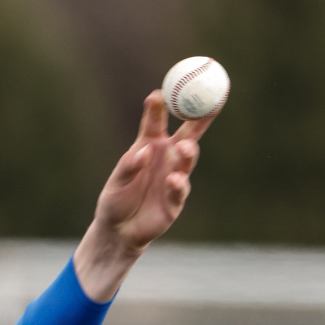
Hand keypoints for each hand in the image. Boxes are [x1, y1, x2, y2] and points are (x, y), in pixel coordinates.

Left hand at [74, 91, 218, 301]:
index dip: (159, 106)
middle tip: (208, 103)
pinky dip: (178, 184)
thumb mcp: (116, 182)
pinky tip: (173, 180)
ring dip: (188, 152)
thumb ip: (129, 165)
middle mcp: (166, 157)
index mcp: (149, 145)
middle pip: (188, 133)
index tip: (159, 92)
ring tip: (185, 147)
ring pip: (187, 159)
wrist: (118, 232)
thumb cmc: (116, 201)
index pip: (156, 121)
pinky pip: (180, 188)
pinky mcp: (176, 199)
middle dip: (200, 117)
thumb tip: (144, 151)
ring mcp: (174, 176)